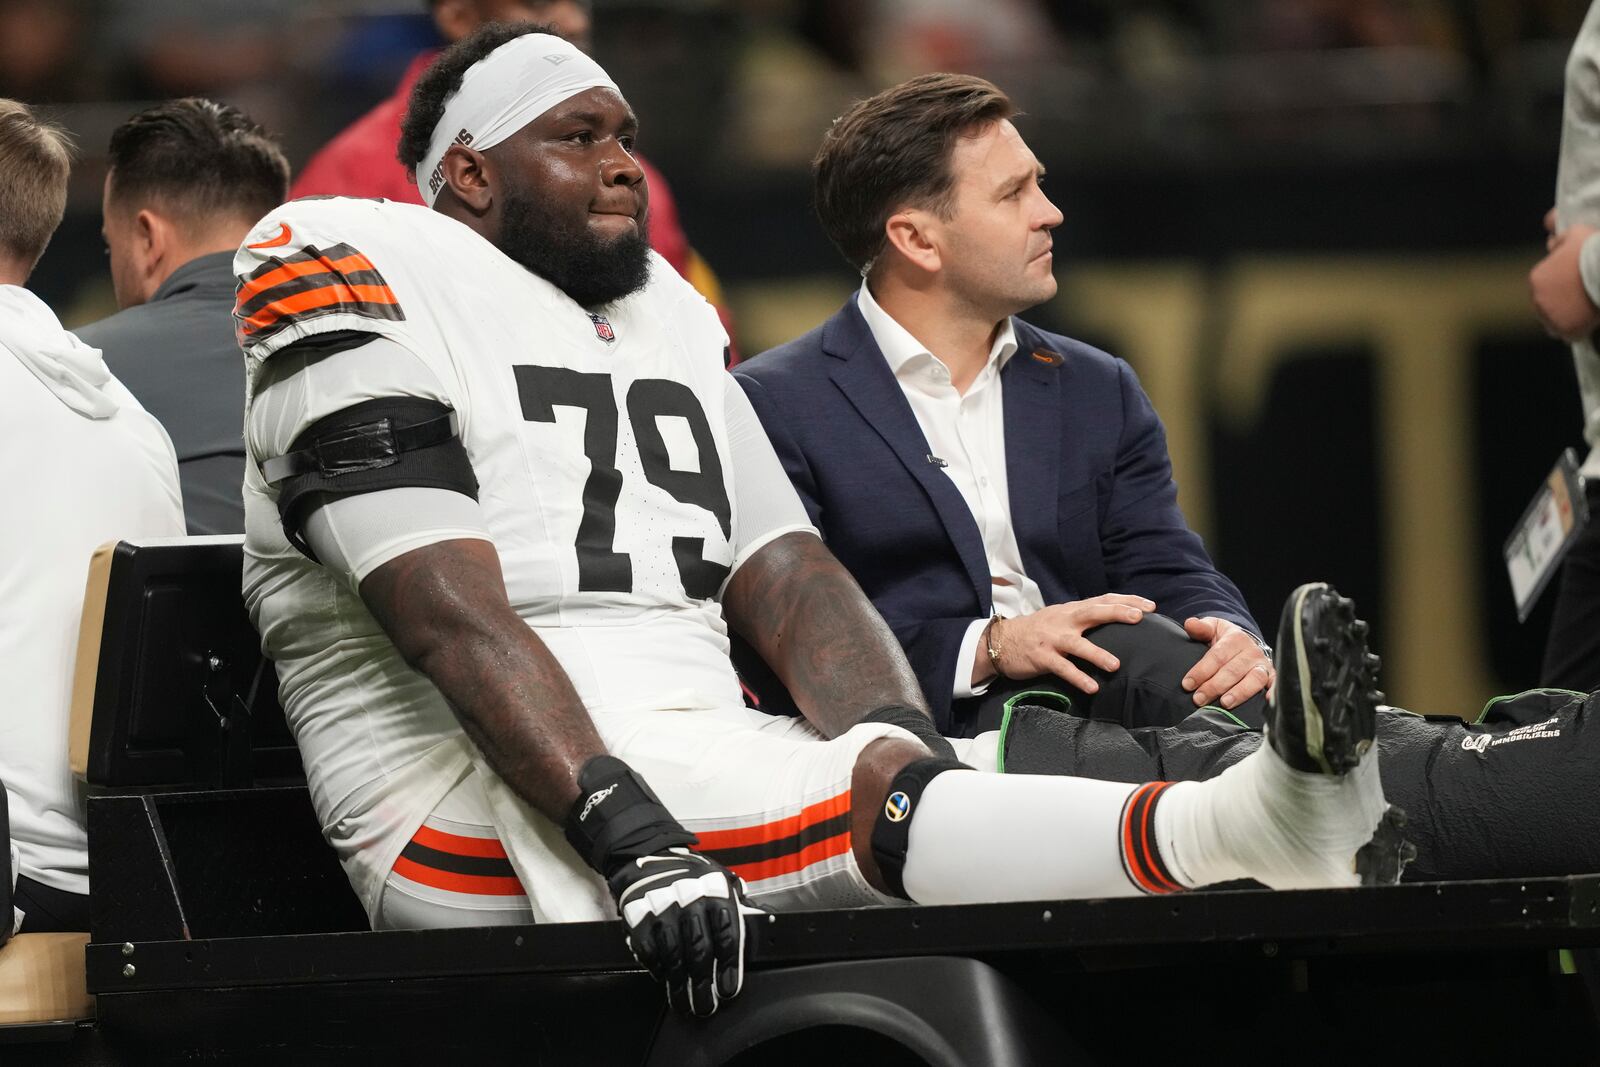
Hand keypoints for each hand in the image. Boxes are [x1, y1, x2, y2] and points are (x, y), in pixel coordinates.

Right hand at [611, 847, 763, 1016]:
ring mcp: (662, 907)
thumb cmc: (691, 875)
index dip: (729, 967)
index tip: (727, 990)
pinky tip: (664, 977)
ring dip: (680, 984)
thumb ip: (739, 905)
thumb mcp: (720, 880)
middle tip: (706, 1005)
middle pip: (700, 950)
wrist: (648, 855)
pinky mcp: (638, 916)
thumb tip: (764, 925)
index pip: (727, 934)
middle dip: (704, 983)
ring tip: (684, 1002)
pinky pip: (649, 951)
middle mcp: (690, 898)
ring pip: (674, 955)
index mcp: (716, 890)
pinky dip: (657, 969)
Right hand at [992, 594, 1153, 692]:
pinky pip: (1063, 668)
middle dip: (1117, 612)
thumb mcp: (1061, 618)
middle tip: (1139, 617)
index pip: (1102, 600)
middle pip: (1093, 612)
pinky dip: (1078, 677)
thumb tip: (1115, 621)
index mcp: (1071, 610)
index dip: (1126, 601)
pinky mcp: (1042, 657)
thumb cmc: (1037, 631)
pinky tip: (1092, 687)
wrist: (1001, 641)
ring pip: (1078, 644)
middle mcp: (1064, 620)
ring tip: (1115, 666)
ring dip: (1098, 654)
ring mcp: (1052, 639)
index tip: (1149, 606)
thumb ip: (1084, 619)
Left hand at [1181, 616, 1272, 709]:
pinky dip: (1273, 692)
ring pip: (1253, 679)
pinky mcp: (1271, 676)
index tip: (1187, 684)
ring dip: (1239, 692)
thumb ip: (1201, 628)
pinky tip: (1266, 701)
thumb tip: (1190, 624)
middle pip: (1232, 671)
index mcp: (1235, 638)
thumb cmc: (1225, 639)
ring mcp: (1263, 664)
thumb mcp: (1213, 628)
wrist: (1245, 643)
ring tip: (1224, 703)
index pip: (1217, 656)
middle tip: (1199, 699)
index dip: (1201, 671)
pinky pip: (1274, 684)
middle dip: (1214, 686)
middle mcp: (1251, 651)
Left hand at [1529, 215, 1599, 341]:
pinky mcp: (1567, 330)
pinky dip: (1576, 330)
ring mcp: (1551, 316)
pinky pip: (1569, 335)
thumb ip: (1560, 240)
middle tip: (1582, 297)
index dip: (1560, 286)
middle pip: (1548, 305)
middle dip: (1562, 302)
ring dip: (1567, 317)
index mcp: (1536, 278)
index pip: (1544, 286)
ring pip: (1556, 321)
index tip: (1575, 285)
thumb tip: (1551, 242)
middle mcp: (1538, 299)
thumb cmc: (1595, 249)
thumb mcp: (1576, 234)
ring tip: (1585, 310)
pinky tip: (1587, 324)